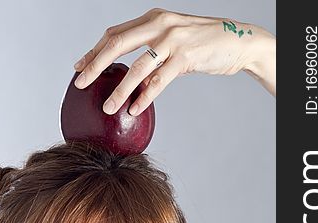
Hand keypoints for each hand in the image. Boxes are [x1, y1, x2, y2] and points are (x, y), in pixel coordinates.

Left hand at [73, 7, 273, 114]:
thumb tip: (132, 82)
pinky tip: (134, 109)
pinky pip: (159, 80)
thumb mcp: (173, 46)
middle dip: (95, 66)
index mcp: (152, 19)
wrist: (237, 42)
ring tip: (107, 108)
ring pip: (136, 66)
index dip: (94, 51)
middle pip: (117, 44)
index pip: (115, 34)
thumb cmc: (203, 45)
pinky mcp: (185, 57)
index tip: (79, 68)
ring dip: (119, 89)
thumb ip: (152, 58)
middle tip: (80, 84)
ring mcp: (172, 39)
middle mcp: (159, 24)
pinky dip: (145, 96)